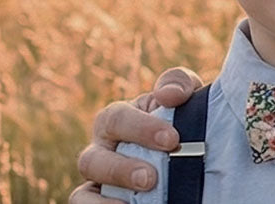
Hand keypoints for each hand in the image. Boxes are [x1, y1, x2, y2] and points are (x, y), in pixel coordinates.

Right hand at [70, 67, 203, 203]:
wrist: (191, 149)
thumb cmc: (181, 115)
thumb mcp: (183, 94)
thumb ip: (177, 83)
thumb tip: (169, 95)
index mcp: (116, 119)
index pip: (117, 119)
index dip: (141, 129)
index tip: (172, 140)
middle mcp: (100, 150)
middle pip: (92, 160)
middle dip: (121, 170)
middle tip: (150, 178)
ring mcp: (98, 180)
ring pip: (83, 193)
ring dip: (107, 200)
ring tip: (141, 196)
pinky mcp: (100, 201)